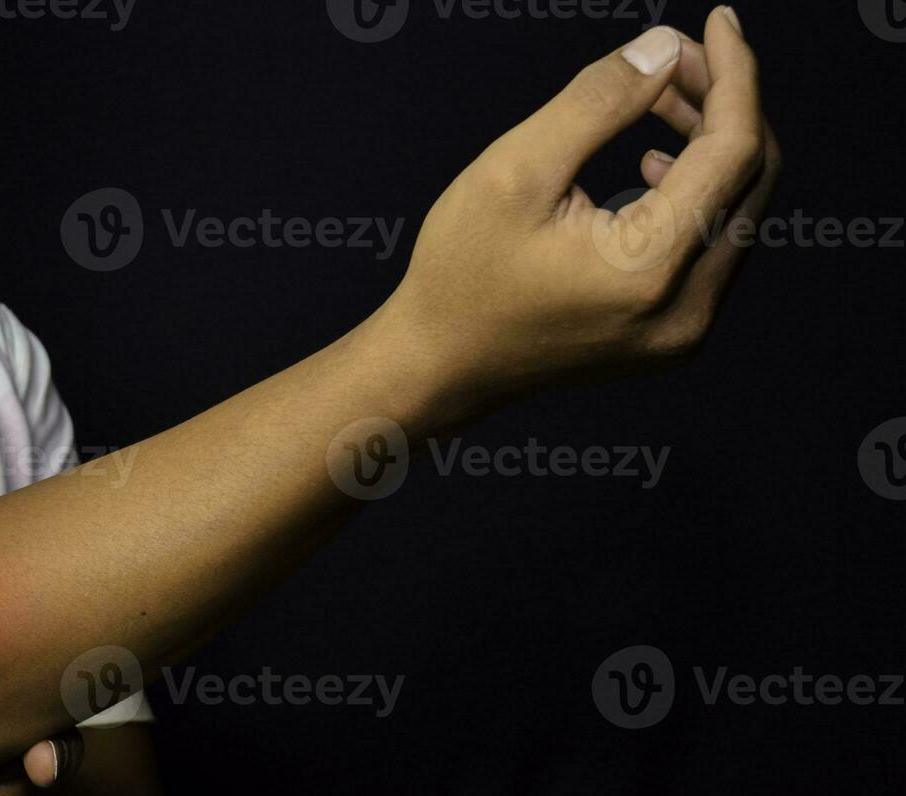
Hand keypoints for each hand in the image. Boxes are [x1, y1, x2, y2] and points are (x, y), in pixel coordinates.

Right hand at [380, 7, 780, 414]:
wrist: (436, 367)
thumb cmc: (460, 274)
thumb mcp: (514, 172)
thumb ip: (596, 102)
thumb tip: (665, 49)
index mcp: (648, 269)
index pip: (734, 151)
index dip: (734, 75)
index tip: (716, 22)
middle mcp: (685, 310)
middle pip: (751, 179)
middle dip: (725, 105)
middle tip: (672, 60)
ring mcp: (684, 332)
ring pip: (739, 212)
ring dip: (713, 145)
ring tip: (657, 102)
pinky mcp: (673, 337)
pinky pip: (716, 247)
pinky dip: (699, 192)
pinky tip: (651, 167)